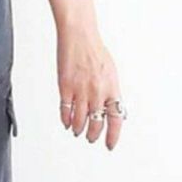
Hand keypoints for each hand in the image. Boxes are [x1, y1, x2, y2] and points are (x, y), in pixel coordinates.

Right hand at [56, 22, 124, 149]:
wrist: (79, 37)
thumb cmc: (95, 52)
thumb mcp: (111, 73)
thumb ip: (111, 92)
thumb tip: (112, 108)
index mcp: (111, 88)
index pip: (116, 119)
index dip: (113, 135)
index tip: (110, 144)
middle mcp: (97, 92)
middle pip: (96, 124)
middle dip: (93, 135)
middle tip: (91, 138)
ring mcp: (80, 90)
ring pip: (79, 121)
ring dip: (78, 129)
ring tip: (77, 131)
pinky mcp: (65, 87)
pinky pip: (65, 111)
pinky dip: (66, 119)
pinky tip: (66, 122)